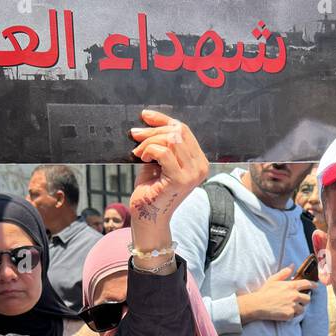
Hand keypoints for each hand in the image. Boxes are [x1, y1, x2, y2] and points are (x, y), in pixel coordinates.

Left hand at [128, 109, 209, 248]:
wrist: (148, 218)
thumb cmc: (151, 191)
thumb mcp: (158, 162)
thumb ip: (162, 144)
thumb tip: (150, 121)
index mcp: (198, 161)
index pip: (184, 130)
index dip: (163, 120)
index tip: (145, 116)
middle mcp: (200, 166)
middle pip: (178, 132)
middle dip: (153, 130)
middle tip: (135, 134)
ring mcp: (193, 173)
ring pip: (171, 140)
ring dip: (149, 142)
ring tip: (138, 152)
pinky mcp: (180, 179)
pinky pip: (163, 152)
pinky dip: (149, 151)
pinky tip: (142, 159)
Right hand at [239, 267, 315, 322]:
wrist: (259, 305)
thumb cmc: (265, 292)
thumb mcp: (274, 279)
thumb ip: (285, 272)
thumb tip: (292, 266)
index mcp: (291, 286)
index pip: (307, 284)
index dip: (313, 285)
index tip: (316, 286)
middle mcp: (294, 296)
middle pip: (308, 298)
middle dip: (305, 299)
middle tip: (300, 300)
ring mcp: (293, 306)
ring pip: (303, 309)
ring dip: (299, 308)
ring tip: (291, 307)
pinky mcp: (290, 315)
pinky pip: (295, 315)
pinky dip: (292, 314)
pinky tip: (285, 312)